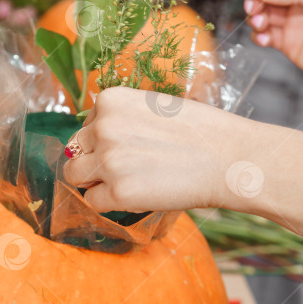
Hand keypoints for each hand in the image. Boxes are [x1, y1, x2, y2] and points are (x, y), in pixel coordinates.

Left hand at [63, 87, 302, 235]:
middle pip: (75, 150)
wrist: (229, 157)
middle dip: (93, 160)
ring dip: (93, 182)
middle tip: (124, 168)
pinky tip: (134, 195)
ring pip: (74, 176)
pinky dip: (109, 203)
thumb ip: (120, 118)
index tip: (130, 146)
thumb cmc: (198, 132)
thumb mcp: (153, 106)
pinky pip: (93, 201)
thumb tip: (93, 139)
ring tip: (123, 183)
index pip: (85, 125)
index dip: (102, 140)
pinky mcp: (118, 192)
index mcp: (110, 100)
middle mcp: (102, 127)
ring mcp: (108, 160)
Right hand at [241, 0, 302, 68]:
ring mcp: (294, 23)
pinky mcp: (288, 43)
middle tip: (253, 9)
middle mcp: (301, 3)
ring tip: (260, 25)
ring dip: (256, 20)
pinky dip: (260, 37)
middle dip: (257, 2)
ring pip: (265, 16)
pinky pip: (267, 37)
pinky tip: (263, 38)